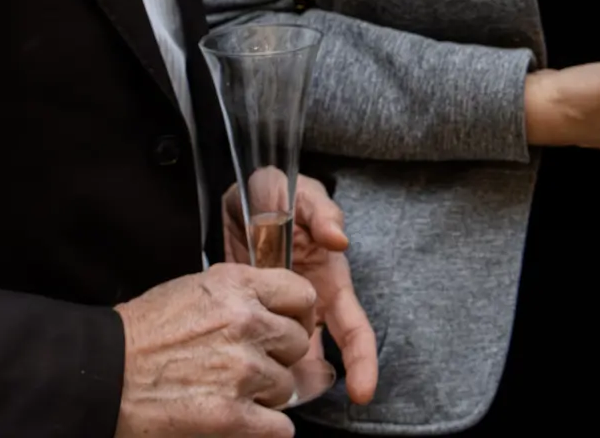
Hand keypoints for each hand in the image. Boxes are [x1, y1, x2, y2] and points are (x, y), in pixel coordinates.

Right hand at [112, 265, 314, 437]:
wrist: (102, 373)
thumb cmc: (143, 333)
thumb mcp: (195, 290)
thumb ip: (241, 296)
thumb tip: (282, 314)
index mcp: (237, 287)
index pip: (301, 296)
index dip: (298, 315)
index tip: (288, 327)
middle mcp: (246, 324)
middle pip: (298, 344)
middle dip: (278, 357)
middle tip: (248, 365)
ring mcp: (242, 371)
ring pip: (287, 388)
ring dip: (266, 394)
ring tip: (230, 391)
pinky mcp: (232, 416)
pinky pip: (279, 428)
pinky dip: (265, 429)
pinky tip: (241, 419)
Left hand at [222, 177, 378, 405]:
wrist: (236, 200)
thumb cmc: (276, 195)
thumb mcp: (299, 192)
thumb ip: (320, 211)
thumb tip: (339, 239)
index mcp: (330, 282)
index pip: (355, 328)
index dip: (362, 360)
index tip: (362, 391)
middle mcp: (310, 305)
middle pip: (324, 357)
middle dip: (316, 388)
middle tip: (301, 407)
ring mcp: (280, 314)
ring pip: (287, 359)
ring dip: (283, 381)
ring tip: (268, 401)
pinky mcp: (252, 316)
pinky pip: (257, 346)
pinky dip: (255, 362)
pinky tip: (243, 379)